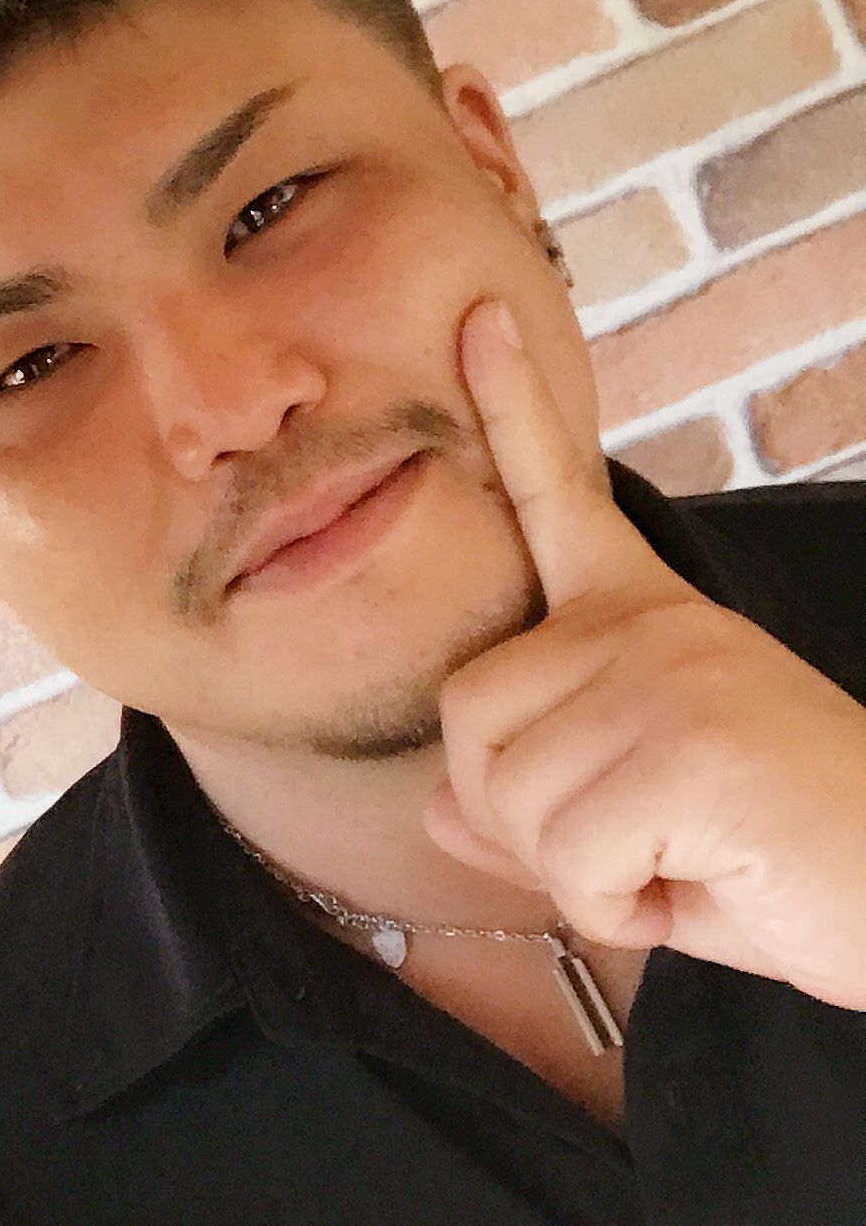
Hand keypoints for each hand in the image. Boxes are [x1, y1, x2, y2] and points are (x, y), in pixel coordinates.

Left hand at [427, 298, 865, 1005]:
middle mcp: (656, 626)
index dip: (512, 410)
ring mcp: (675, 676)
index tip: (477, 319)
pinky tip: (696, 885)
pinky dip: (615, 906)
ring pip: (509, 796)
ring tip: (682, 862)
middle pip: (469, 714)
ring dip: (575, 872)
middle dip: (518, 814)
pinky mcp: (693, 750)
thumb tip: (438, 806)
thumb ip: (535, 806)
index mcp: (649, 617)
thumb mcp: (638, 835)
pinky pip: (568, 858)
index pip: (562, 499)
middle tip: (630, 846)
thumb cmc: (786, 867)